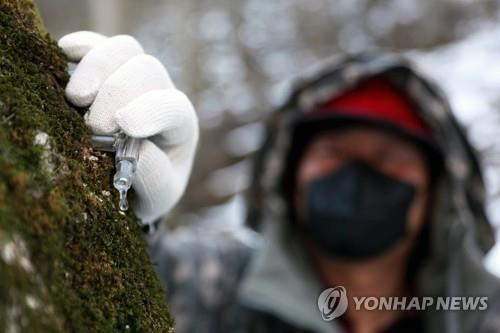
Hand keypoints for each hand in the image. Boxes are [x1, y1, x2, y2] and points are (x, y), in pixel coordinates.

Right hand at [59, 31, 198, 222]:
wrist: (133, 183)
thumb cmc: (149, 189)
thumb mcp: (158, 195)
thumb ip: (154, 177)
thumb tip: (137, 151)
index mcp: (180, 126)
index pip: (173, 106)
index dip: (150, 111)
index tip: (124, 126)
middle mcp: (161, 94)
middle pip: (147, 69)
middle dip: (117, 93)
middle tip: (93, 125)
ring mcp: (134, 78)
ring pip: (124, 49)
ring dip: (97, 67)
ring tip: (75, 97)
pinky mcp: (107, 69)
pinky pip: (97, 45)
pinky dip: (81, 46)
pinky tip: (64, 54)